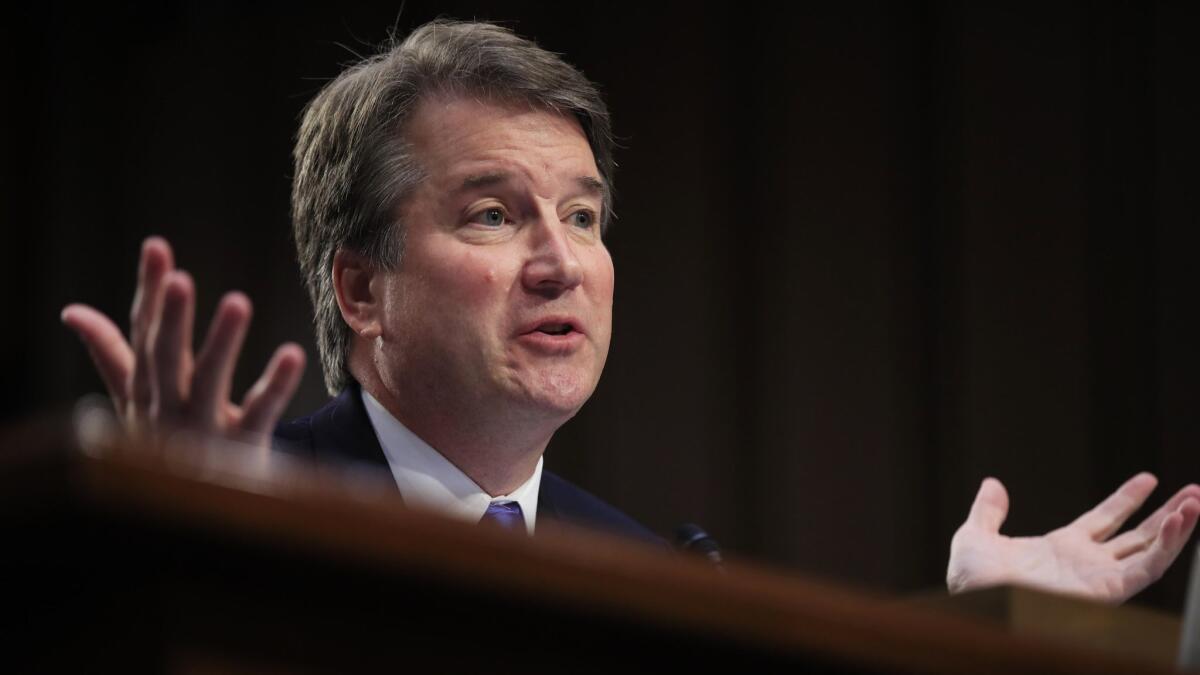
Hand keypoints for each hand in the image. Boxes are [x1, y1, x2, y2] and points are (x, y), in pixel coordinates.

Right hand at [61, 237, 305, 446]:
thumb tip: (72, 311)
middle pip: (166, 359)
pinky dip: (273, 385)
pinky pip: (259, 416)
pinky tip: (292, 354)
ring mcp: (203, 433)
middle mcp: (168, 410)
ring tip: (238, 301)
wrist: (199, 518)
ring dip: (220, 343)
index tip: (157, 246)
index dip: (149, 292)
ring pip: (208, 385)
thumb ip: (112, 356)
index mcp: (146, 393)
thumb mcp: (138, 403)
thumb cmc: (170, 450)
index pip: (143, 335)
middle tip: (179, 278)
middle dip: (169, 319)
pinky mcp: (241, 451)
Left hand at [947, 473, 1199, 602]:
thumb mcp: (976, 535)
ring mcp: (1099, 578)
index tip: (1149, 479)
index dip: (1126, 499)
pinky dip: (1166, 547)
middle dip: (1167, 515)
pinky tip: (1179, 521)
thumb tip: (993, 484)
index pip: (1104, 520)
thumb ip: (988, 511)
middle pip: (1137, 535)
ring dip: (1177, 528)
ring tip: (1196, 500)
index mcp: (1061, 549)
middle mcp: (1086, 564)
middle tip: (1193, 492)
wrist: (975, 600)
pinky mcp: (1107, 592)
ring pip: (1150, 551)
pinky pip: (1146, 569)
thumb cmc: (971, 581)